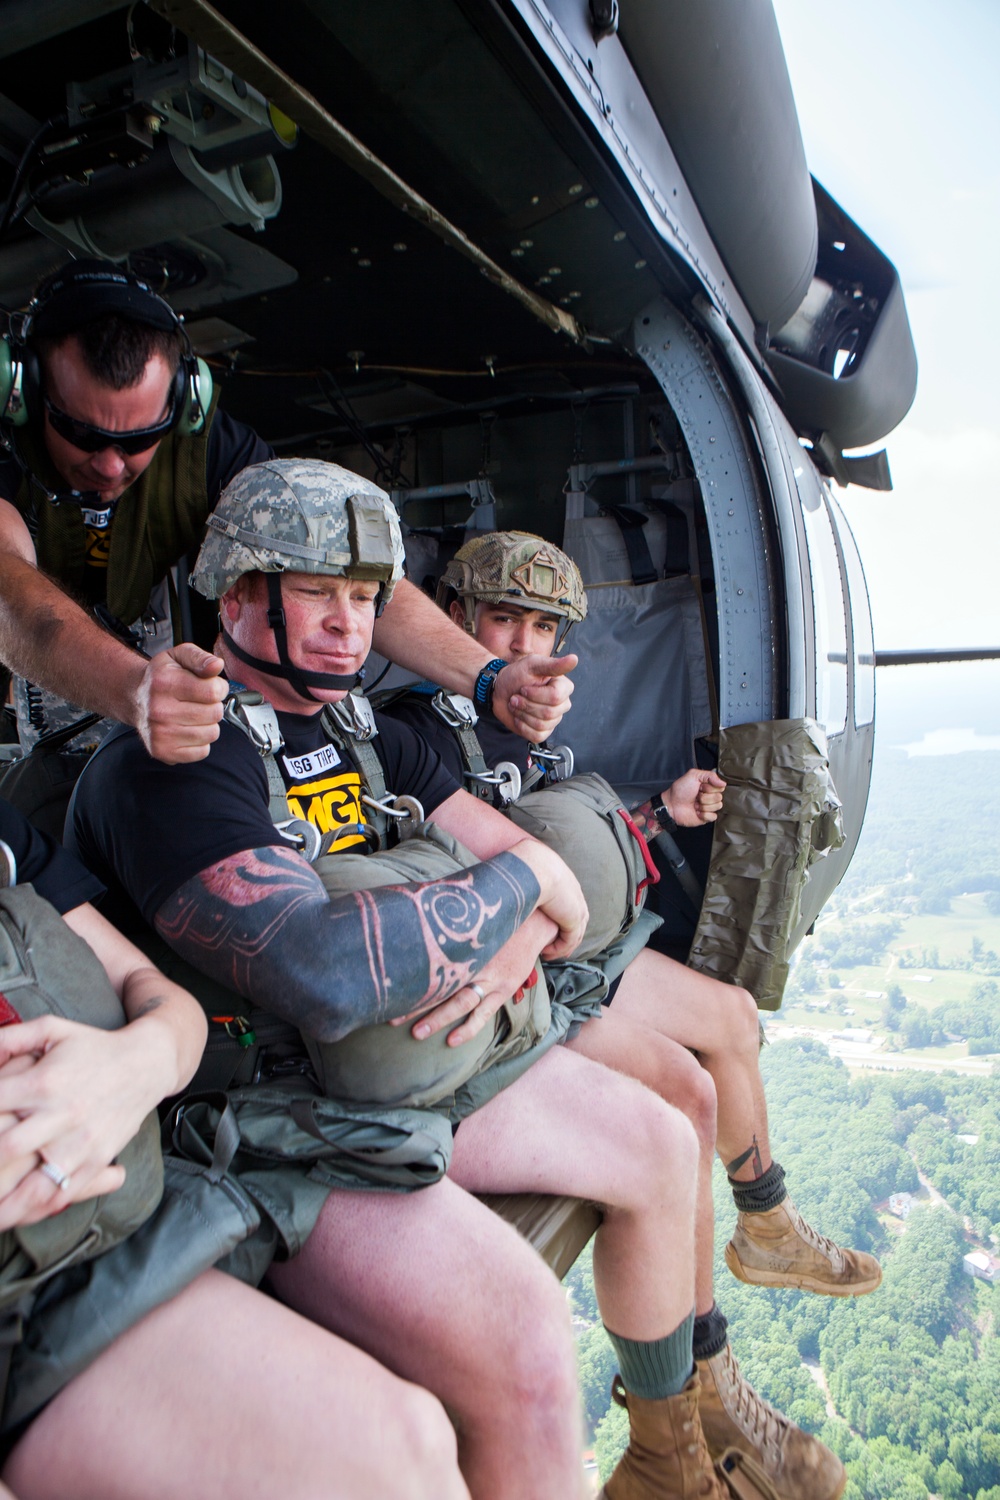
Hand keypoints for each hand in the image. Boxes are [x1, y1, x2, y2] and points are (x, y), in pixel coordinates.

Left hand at [0, 1017, 165, 1229]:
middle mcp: (60, 1115)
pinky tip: (16, 1217)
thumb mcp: (52, 1030)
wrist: (146, 1064)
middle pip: (6, 1150)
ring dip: (6, 1206)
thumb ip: (11, 1038)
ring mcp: (79, 1143)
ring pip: (35, 1187)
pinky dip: (35, 1211)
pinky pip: (63, 1195)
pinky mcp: (95, 1160)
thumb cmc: (93, 1047)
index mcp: (43, 1081)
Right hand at [134, 644, 226, 764]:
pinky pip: (202, 751)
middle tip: (198, 701)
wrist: (136, 699)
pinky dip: (200, 742)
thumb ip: (201, 658)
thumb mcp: (179, 656)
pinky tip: (187, 729)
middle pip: (214, 714)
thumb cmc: (162, 677)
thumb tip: (216, 665)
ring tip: (192, 714)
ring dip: (208, 724)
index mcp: (164, 683)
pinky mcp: (163, 751)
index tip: (209, 686)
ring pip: (211, 734)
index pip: (213, 692)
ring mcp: (160, 734)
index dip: (218, 687)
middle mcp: (159, 710)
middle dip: (213, 706)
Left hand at [492, 654, 575, 740]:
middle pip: (549, 713)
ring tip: (516, 704)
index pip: (556, 697)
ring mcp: (553, 719)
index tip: (524, 688)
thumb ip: (554, 665)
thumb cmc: (517, 675)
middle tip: (516, 696)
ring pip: (541, 724)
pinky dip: (522, 726)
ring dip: (522, 714)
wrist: (500, 689)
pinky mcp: (543, 731)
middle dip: (526, 705)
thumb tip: (574, 659)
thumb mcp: (533, 665)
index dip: (535, 694)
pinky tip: (518, 716)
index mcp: (564, 687)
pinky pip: (536, 735)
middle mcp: (562, 704)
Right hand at [508, 838, 588, 958]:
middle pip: (577, 919)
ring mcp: (577, 906)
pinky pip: (569, 940)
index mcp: (565, 879)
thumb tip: (505, 875)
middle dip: (568, 935)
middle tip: (557, 948)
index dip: (561, 917)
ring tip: (549, 954)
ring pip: (575, 933)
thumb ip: (520, 875)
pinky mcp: (574, 919)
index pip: (569, 902)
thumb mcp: (523, 867)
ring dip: (563, 946)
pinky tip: (546, 952)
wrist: (534, 866)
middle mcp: (575, 893)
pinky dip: (558, 949)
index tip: (550, 929)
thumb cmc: (522, 864)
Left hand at [665, 769, 726, 826]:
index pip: (720, 787)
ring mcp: (708, 807)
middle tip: (696, 796)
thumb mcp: (693, 775)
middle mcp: (709, 796)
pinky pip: (713, 816)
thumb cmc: (680, 790)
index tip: (700, 787)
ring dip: (704, 805)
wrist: (671, 805)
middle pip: (719, 797)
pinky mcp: (706, 817)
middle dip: (705, 797)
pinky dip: (704, 814)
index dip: (710, 788)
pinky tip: (696, 812)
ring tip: (695, 804)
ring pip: (717, 806)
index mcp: (708, 786)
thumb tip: (724, 783)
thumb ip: (710, 775)